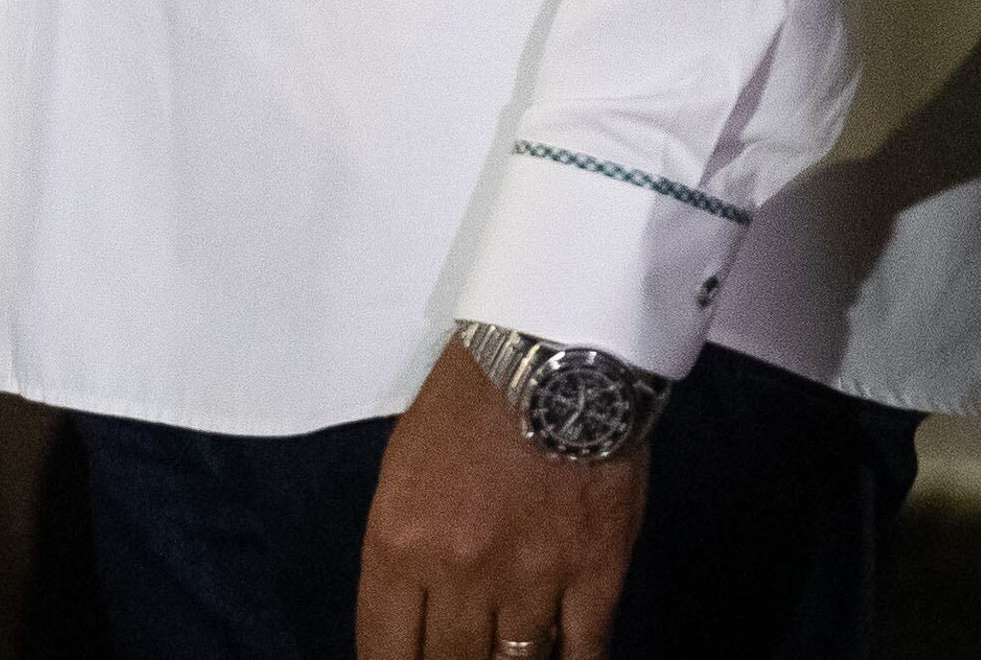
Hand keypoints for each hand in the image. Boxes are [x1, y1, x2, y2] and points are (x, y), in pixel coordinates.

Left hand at [360, 342, 644, 659]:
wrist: (552, 352)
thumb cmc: (468, 401)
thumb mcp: (402, 469)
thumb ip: (403, 550)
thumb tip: (415, 616)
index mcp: (400, 542)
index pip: (385, 649)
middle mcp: (461, 572)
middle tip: (458, 658)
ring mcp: (532, 579)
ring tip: (505, 657)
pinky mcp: (595, 575)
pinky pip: (582, 653)